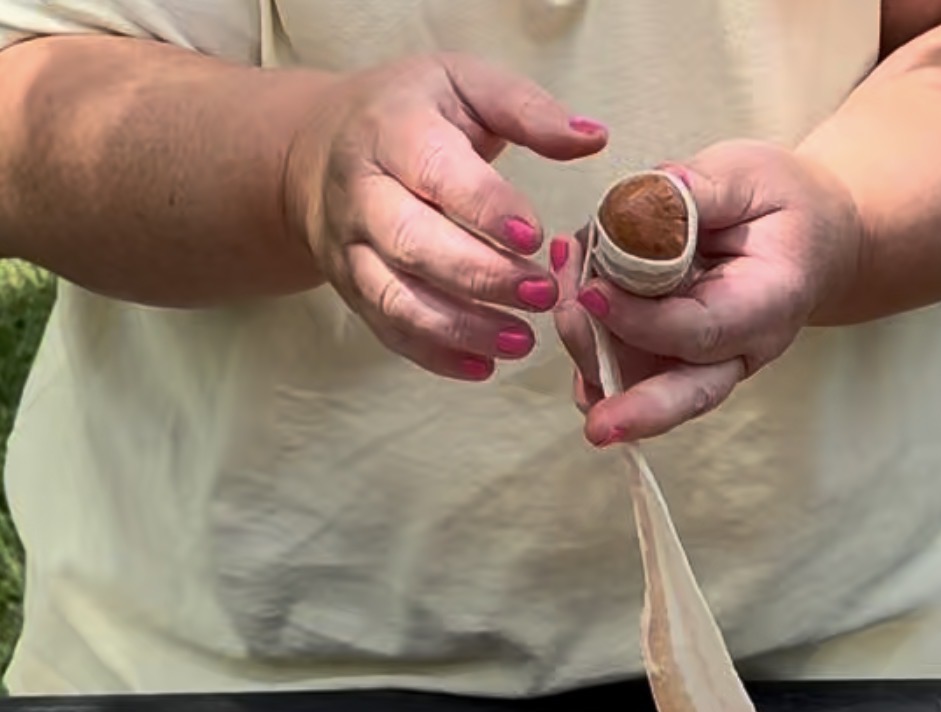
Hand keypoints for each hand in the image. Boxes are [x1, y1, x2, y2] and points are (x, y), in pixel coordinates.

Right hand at [282, 53, 607, 379]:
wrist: (316, 147)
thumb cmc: (411, 112)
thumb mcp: (464, 85)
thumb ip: (527, 111)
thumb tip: (594, 139)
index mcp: (391, 129)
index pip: (436, 171)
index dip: (486, 208)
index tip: (536, 237)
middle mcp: (361, 192)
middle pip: (414, 243)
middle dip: (482, 276)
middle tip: (543, 295)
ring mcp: (351, 247)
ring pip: (398, 298)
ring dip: (461, 328)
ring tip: (522, 341)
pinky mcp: (352, 289)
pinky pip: (389, 331)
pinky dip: (436, 356)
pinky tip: (484, 366)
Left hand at [553, 139, 860, 443]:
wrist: (809, 239)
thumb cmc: (780, 205)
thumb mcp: (751, 176)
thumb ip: (701, 190)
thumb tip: (644, 200)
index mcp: (767, 306)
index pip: (701, 330)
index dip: (644, 319)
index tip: (592, 291)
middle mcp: (739, 350)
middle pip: (686, 395)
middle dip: (638, 412)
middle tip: (598, 426)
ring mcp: (704, 363)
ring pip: (644, 386)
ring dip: (592, 356)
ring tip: (561, 294)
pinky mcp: (673, 359)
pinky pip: (627, 372)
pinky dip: (591, 348)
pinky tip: (567, 303)